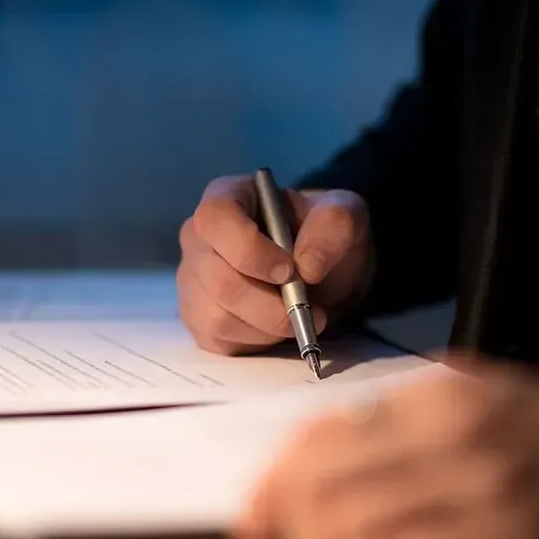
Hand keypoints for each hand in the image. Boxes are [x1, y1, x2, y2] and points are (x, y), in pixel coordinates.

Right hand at [177, 175, 373, 355]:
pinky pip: (218, 338)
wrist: (321, 273)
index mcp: (227, 197)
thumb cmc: (323, 237)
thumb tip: (308, 266)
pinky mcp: (198, 317)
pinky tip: (275, 327)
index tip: (289, 271)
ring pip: (218, 316)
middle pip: (219, 278)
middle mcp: (199, 238)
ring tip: (299, 318)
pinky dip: (256, 341)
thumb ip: (335, 224)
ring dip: (268, 327)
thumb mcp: (344, 217)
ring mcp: (193, 279)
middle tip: (311, 309)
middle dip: (270, 305)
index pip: (216, 218)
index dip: (249, 249)